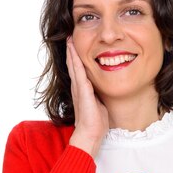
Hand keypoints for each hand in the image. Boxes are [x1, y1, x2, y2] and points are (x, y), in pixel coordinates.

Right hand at [66, 37, 108, 157]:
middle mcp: (78, 88)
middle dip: (72, 51)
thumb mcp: (99, 105)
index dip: (76, 58)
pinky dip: (75, 61)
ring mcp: (79, 89)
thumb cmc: (96, 123)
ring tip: (69, 40)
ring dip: (71, 53)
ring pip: (74, 66)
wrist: (90, 134)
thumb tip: (103, 92)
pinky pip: (78, 73)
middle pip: (73, 65)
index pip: (78, 71)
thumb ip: (99, 96)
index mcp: (82, 91)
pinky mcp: (82, 91)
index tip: (75, 46)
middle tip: (69, 37)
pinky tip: (74, 52)